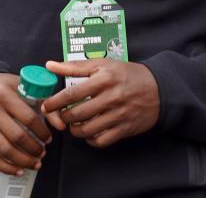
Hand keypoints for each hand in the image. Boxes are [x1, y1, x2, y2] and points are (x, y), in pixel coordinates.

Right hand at [0, 73, 51, 175]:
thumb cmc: (4, 88)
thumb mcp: (24, 88)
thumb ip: (45, 104)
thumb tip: (61, 126)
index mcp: (3, 93)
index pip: (28, 117)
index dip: (42, 131)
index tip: (49, 138)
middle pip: (16, 136)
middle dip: (34, 148)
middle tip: (43, 152)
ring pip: (4, 150)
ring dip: (23, 160)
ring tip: (35, 162)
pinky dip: (6, 168)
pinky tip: (19, 169)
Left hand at [41, 59, 158, 147]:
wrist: (159, 88)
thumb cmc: (128, 74)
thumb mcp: (104, 64)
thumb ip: (75, 67)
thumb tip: (50, 65)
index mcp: (104, 78)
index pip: (72, 94)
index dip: (55, 102)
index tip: (47, 105)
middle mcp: (111, 97)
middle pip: (76, 114)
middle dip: (63, 118)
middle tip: (61, 116)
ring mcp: (118, 114)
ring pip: (87, 130)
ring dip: (75, 130)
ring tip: (74, 125)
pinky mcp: (125, 128)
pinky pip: (101, 141)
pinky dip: (91, 140)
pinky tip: (89, 132)